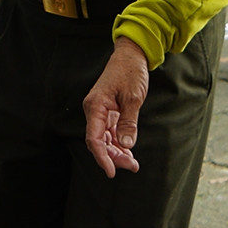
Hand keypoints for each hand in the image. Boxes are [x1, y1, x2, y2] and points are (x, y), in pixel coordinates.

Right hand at [83, 39, 152, 176]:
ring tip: (133, 163)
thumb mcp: (133, 98)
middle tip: (132, 166)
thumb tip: (126, 145)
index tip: (111, 172)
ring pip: (105, 139)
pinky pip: (111, 133)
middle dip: (113, 157)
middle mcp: (94, 111)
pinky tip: (129, 152)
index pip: (94, 139)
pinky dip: (119, 143)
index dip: (101, 157)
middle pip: (99, 142)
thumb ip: (128, 122)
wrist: (131, 55)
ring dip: (117, 152)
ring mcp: (101, 112)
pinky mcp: (109, 112)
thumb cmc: (130, 72)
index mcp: (95, 106)